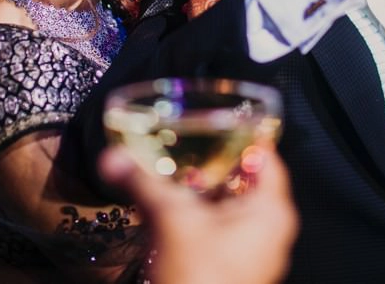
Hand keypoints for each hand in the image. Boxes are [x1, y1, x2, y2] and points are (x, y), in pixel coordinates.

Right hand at [99, 143, 297, 283]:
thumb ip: (143, 183)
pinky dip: (196, 215)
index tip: (214, 117)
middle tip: (182, 140)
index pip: (264, 154)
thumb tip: (113, 157)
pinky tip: (168, 205)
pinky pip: (217, 230)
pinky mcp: (231, 268)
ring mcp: (252, 252)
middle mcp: (269, 230)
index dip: (240, 133)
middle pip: (242, 179)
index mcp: (271, 212)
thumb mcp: (171, 221)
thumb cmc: (198, 281)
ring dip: (198, 189)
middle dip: (209, 162)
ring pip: (226, 205)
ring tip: (169, 168)